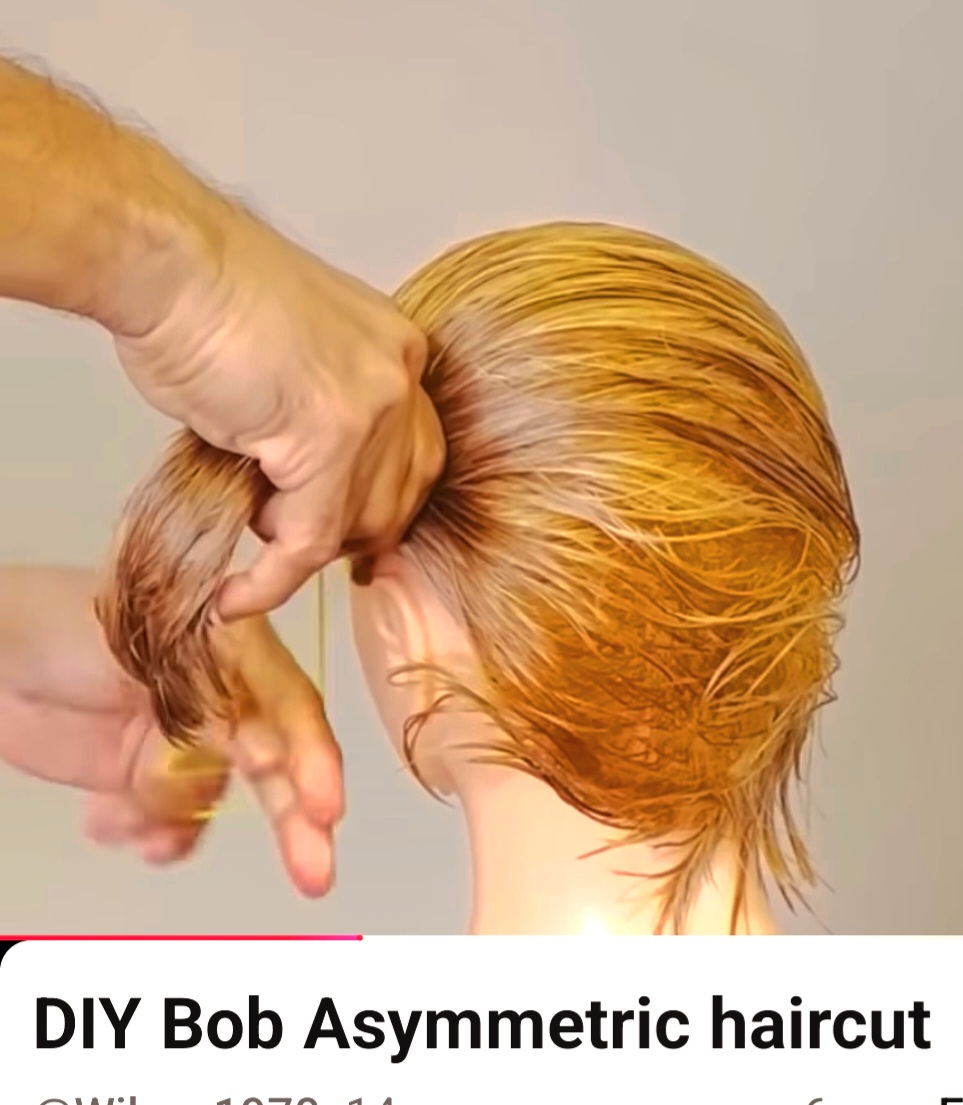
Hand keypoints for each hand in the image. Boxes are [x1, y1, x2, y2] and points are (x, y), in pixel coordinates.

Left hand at [0, 567, 340, 893]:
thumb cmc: (55, 620)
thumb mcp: (143, 651)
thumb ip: (207, 702)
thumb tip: (264, 751)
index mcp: (233, 647)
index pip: (290, 706)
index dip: (313, 759)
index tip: (325, 808)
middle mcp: (217, 695)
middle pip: (275, 764)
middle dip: (295, 820)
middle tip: (314, 870)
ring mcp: (181, 737)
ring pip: (215, 800)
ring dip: (184, 822)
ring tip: (142, 829)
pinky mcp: (141, 773)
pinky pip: (169, 821)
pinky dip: (151, 834)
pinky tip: (114, 823)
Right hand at [112, 206, 444, 619]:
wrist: (165, 266)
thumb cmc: (202, 302)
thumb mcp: (289, 361)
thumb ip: (315, 421)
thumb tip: (300, 490)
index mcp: (395, 351)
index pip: (414, 453)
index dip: (380, 505)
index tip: (350, 539)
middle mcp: (398, 376)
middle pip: (401, 493)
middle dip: (350, 532)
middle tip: (299, 550)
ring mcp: (371, 408)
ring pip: (357, 522)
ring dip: (301, 546)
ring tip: (250, 533)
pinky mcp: (329, 440)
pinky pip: (307, 540)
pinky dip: (271, 580)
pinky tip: (236, 596)